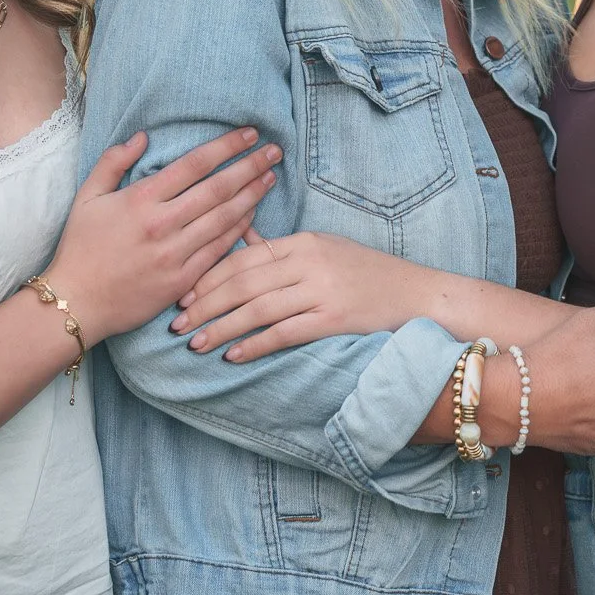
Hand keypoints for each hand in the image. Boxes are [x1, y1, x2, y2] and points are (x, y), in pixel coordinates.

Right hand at [44, 128, 280, 342]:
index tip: (249, 133)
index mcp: (141, 200)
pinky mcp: (183, 280)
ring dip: (253, 195)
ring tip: (271, 177)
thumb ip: (113, 162)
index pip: (194, 164)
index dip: (226, 146)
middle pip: (218, 188)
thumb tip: (143, 137)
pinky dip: (240, 231)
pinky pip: (219, 250)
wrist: (77, 301)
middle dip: (251, 166)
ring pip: (225, 218)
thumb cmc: (80, 247)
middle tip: (275, 151)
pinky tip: (254, 215)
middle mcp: (163, 224)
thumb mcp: (87, 197)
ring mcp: (175, 254)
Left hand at [171, 230, 423, 360]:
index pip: (243, 257)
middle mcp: (309, 262)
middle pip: (242, 282)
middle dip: (204, 303)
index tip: (183, 295)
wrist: (418, 295)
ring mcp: (322, 290)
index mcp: (304, 242)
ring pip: (257, 308)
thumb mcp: (326, 250)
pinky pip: (284, 332)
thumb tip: (241, 240)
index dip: (208, 277)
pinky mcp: (334, 318)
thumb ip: (283, 249)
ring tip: (195, 343)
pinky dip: (255, 344)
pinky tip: (233, 355)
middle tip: (176, 323)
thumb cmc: (369, 274)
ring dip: (221, 327)